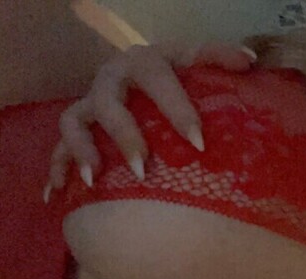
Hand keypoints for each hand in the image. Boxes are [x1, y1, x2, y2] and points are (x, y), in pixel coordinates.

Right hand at [45, 43, 256, 200]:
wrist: (140, 73)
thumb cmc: (175, 75)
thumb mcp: (194, 62)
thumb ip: (218, 58)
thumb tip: (250, 60)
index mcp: (143, 62)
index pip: (158, 78)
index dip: (176, 108)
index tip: (198, 143)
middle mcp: (111, 79)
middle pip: (109, 103)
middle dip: (124, 135)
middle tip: (143, 167)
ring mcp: (89, 103)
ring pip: (72, 122)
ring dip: (81, 150)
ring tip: (94, 179)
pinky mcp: (76, 126)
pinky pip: (56, 148)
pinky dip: (56, 168)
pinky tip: (56, 193)